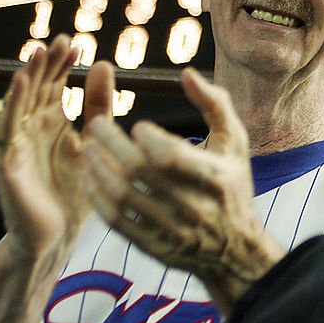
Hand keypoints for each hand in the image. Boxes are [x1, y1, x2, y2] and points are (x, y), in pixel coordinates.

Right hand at [0, 36, 112, 261]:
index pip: (54, 85)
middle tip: (59, 41)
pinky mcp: (8, 163)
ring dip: (28, 78)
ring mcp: (17, 144)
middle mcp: (31, 129)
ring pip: (19, 104)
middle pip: (36, 89)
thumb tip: (102, 63)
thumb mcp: (93, 140)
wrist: (57, 236)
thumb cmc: (74, 190)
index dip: (62, 64)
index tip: (76, 45)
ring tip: (39, 55)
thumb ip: (98, 105)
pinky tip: (22, 85)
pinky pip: (8, 130)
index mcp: (51, 122)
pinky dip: (13, 106)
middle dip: (47, 65)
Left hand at [82, 68, 284, 314]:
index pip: (170, 155)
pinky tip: (91, 177)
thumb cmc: (232, 184)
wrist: (235, 249)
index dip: (147, 137)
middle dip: (111, 143)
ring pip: (123, 196)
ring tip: (88, 148)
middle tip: (96, 125)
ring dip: (99, 168)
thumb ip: (215, 104)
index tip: (138, 126)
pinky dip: (98, 197)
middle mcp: (195, 207)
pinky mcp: (156, 248)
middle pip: (140, 172)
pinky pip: (117, 221)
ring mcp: (174, 231)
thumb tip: (186, 73)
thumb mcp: (235, 142)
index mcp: (217, 178)